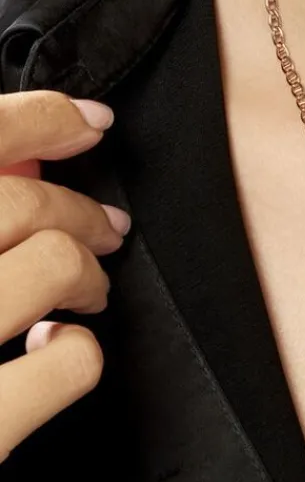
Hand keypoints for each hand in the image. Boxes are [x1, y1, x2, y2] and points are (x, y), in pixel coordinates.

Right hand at [0, 91, 130, 462]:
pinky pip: (67, 363)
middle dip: (80, 207)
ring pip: (52, 263)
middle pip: (18, 201)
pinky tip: (56, 349)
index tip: (89, 123)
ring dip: (87, 274)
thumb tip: (21, 164)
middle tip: (108, 228)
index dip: (39, 118)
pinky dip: (79, 350)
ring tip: (87, 293)